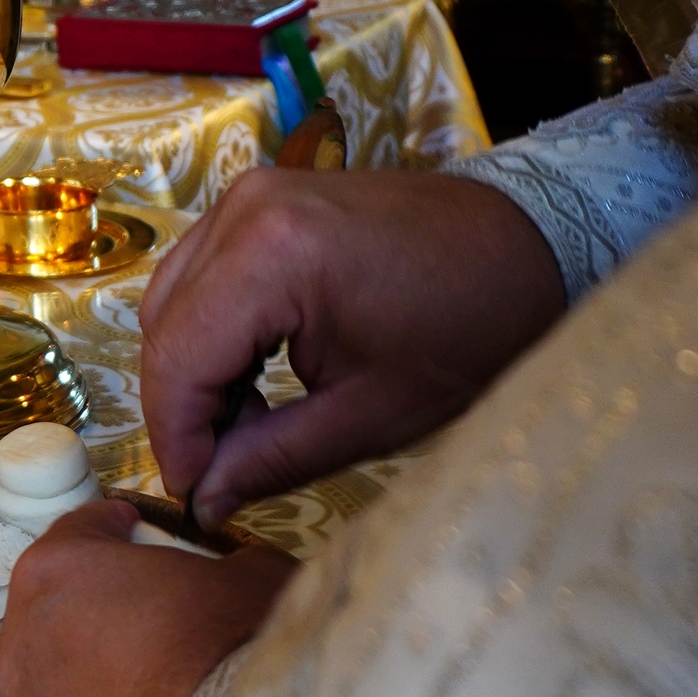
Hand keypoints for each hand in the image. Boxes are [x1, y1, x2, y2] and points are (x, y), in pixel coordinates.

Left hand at [0, 498, 296, 696]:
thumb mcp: (252, 578)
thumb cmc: (233, 653)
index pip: (79, 531)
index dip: (114, 527)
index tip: (136, 528)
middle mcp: (22, 646)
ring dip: (98, 685)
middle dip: (100, 610)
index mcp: (56, 574)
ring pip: (59, 691)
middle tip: (156, 617)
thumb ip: (227, 567)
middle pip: (57, 613)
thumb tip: (232, 576)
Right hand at [141, 169, 563, 526]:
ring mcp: (246, 196)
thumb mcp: (370, 414)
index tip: (193, 493)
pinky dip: (207, 332)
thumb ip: (270, 459)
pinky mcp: (257, 199)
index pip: (178, 359)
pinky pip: (197, 275)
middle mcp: (244, 211)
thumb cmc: (471, 327)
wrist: (533, 243)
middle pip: (164, 328)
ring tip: (243, 422)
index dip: (175, 436)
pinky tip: (250, 374)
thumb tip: (202, 500)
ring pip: (170, 301)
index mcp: (273, 255)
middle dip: (181, 407)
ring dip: (190, 370)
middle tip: (218, 468)